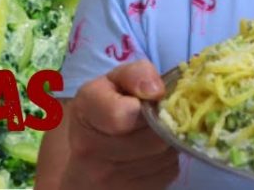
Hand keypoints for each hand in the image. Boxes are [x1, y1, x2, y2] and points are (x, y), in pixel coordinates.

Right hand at [61, 60, 179, 189]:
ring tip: (151, 132)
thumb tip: (157, 91)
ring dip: (166, 139)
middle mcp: (92, 151)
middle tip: (153, 116)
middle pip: (154, 135)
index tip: (144, 101)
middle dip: (161, 121)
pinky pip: (168, 171)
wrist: (86, 163)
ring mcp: (112, 180)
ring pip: (165, 153)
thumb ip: (135, 74)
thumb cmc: (103, 111)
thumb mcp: (112, 83)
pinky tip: (151, 152)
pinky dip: (166, 159)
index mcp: (85, 112)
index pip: (122, 115)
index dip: (143, 106)